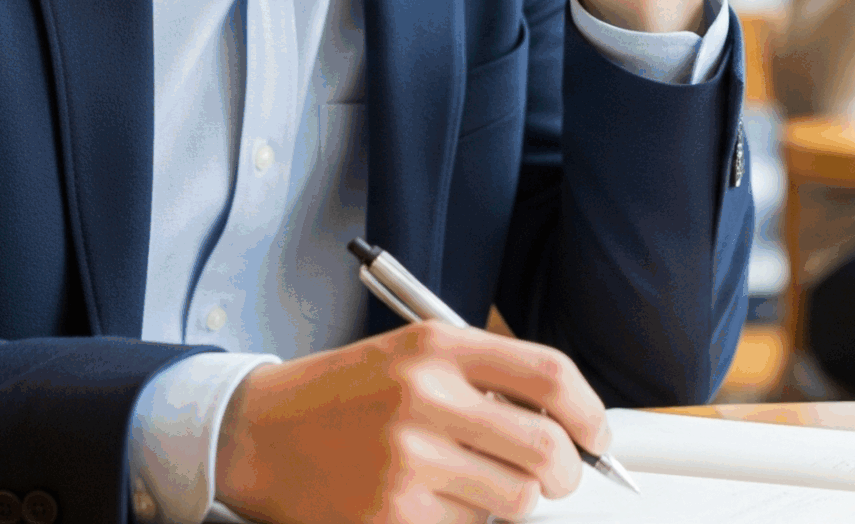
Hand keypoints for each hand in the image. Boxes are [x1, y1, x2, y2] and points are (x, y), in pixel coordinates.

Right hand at [216, 323, 610, 523]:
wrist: (258, 435)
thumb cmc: (343, 395)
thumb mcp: (412, 356)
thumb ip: (486, 377)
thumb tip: (567, 422)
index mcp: (437, 347)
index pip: (550, 375)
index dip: (589, 411)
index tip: (596, 434)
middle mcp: (424, 398)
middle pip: (546, 449)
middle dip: (568, 474)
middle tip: (558, 477)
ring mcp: (407, 461)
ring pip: (516, 500)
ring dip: (513, 501)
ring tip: (480, 486)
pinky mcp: (391, 515)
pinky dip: (463, 522)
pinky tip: (429, 500)